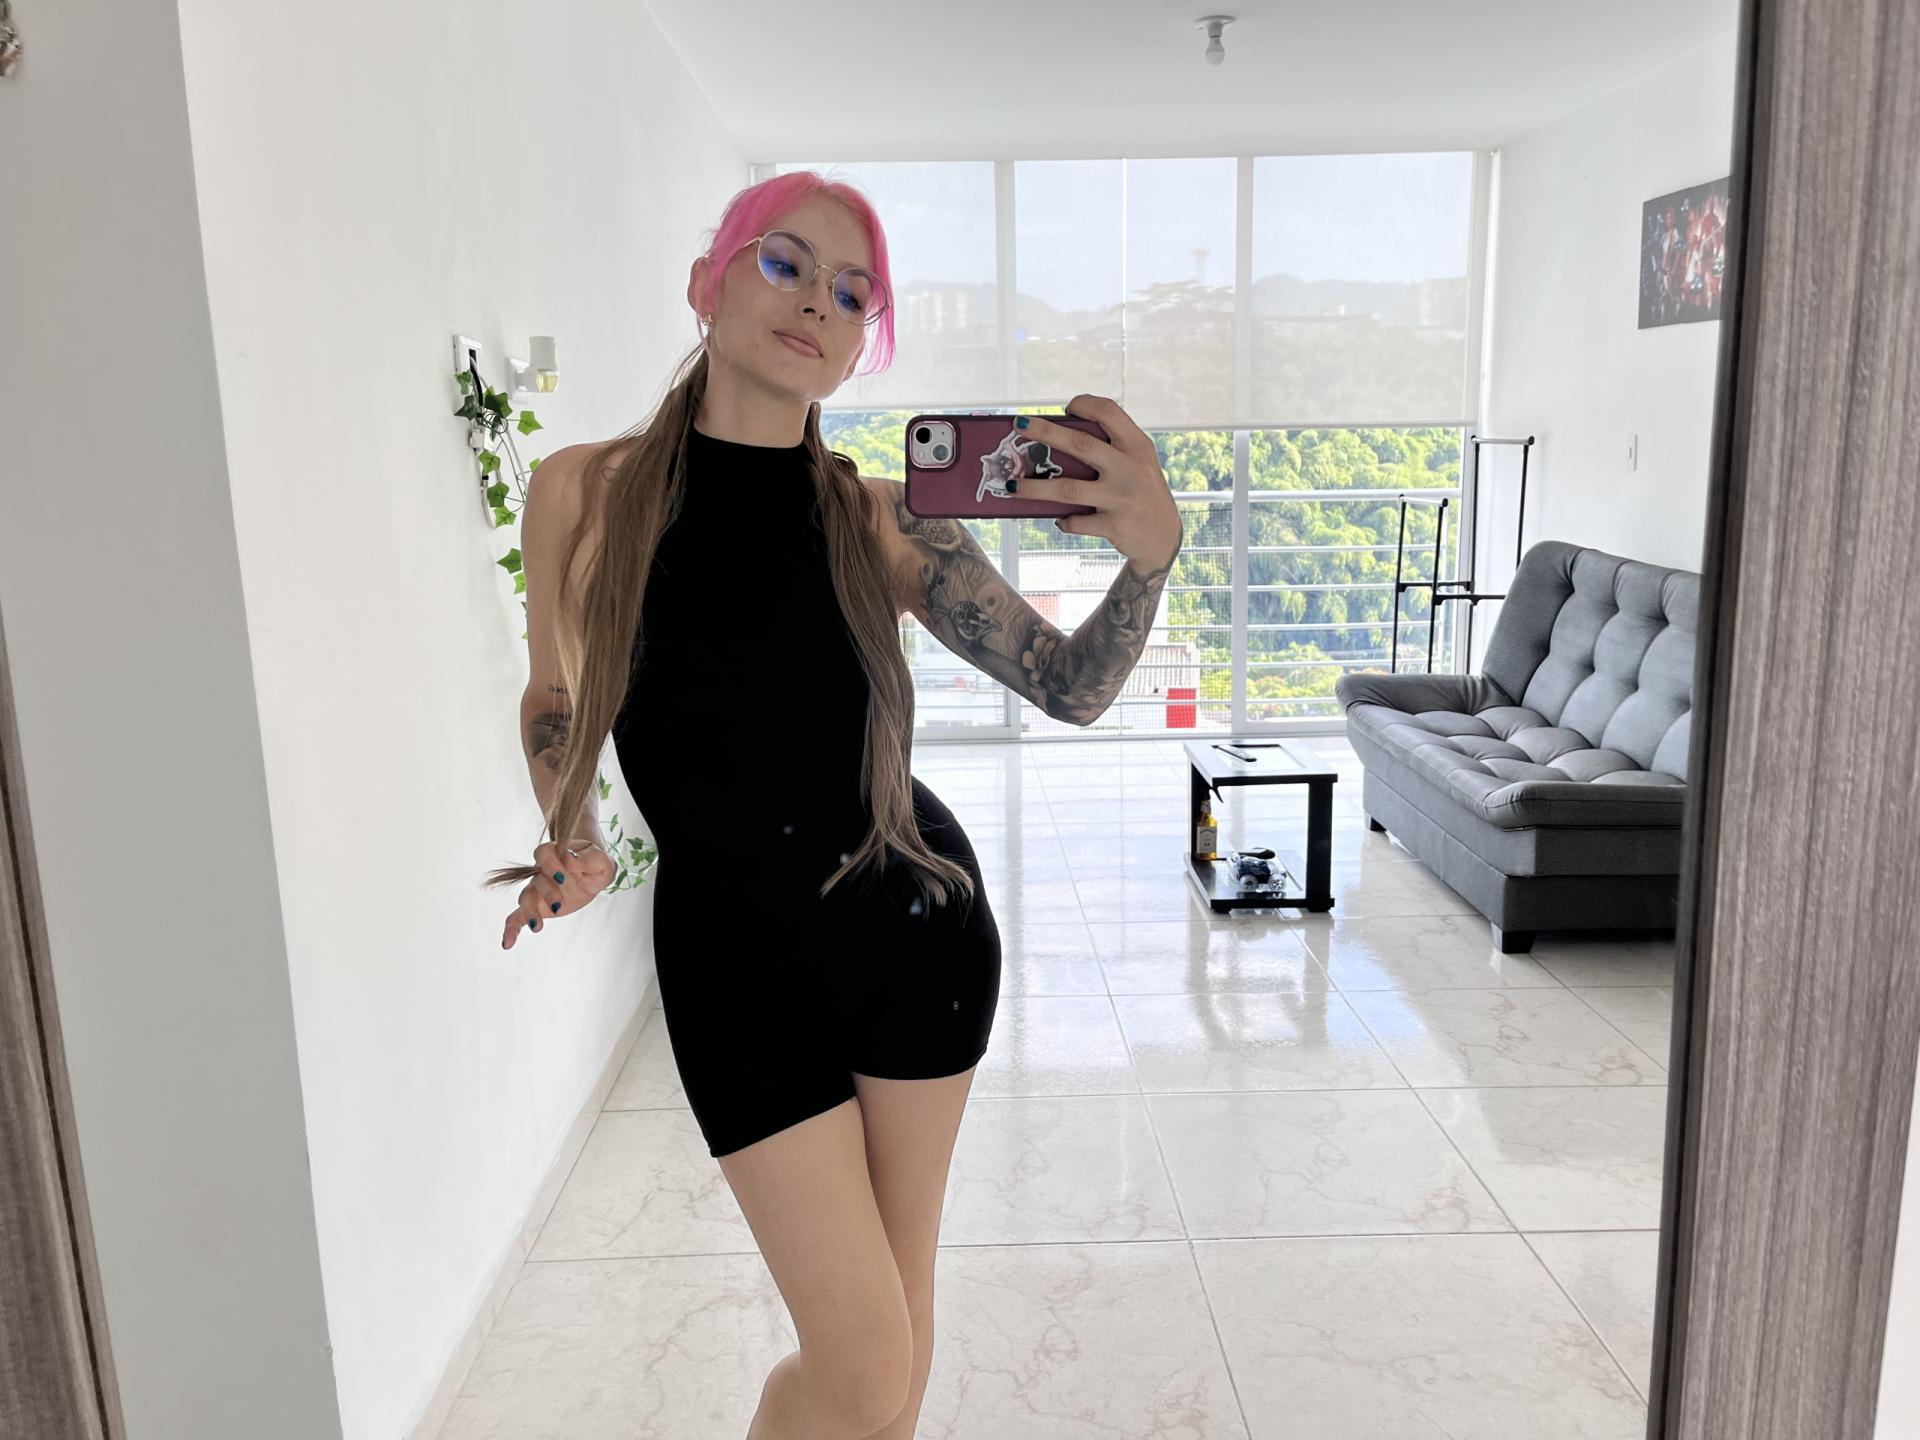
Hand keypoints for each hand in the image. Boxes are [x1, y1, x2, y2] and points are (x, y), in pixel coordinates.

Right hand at [502, 837, 615, 949]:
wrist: (592, 874)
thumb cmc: (596, 864)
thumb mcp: (600, 861)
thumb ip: (587, 859)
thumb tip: (569, 860)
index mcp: (556, 854)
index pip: (544, 854)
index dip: (549, 865)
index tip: (562, 877)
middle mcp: (542, 871)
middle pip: (537, 880)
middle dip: (546, 894)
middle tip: (559, 906)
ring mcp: (537, 890)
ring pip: (526, 898)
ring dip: (530, 912)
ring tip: (537, 927)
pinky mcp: (538, 907)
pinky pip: (517, 917)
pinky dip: (511, 929)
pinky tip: (508, 943)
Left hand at [1009, 395, 1181, 573]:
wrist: (1164, 538)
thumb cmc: (1141, 493)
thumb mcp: (1138, 464)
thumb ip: (1110, 450)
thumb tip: (1056, 441)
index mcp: (1137, 446)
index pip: (1109, 412)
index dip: (1084, 404)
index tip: (1065, 408)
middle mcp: (1130, 468)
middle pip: (1080, 444)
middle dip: (1045, 432)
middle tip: (1018, 425)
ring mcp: (1122, 498)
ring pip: (1068, 489)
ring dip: (1035, 488)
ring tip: (1012, 487)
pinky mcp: (1114, 526)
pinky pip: (1077, 522)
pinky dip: (1064, 521)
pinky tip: (1060, 519)